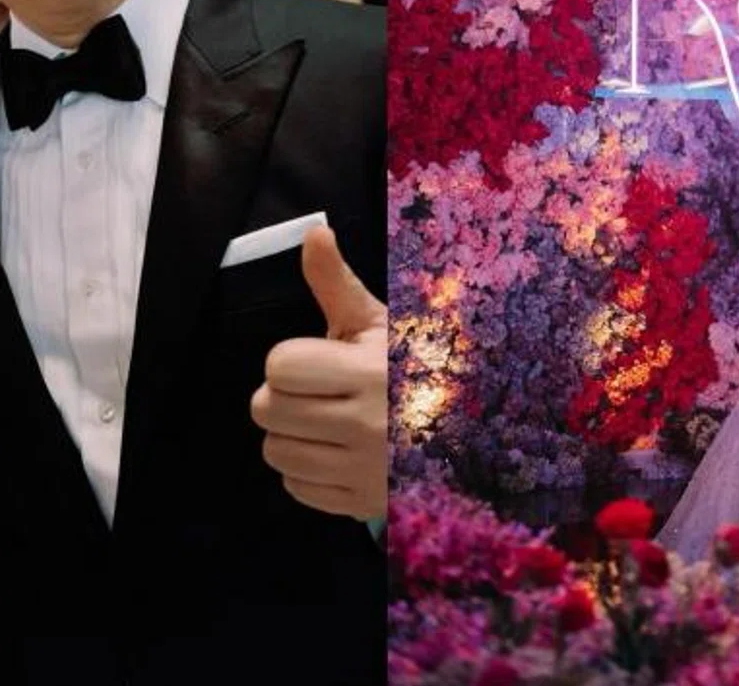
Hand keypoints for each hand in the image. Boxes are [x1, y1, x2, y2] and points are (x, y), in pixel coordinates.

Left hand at [250, 227, 387, 519]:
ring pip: (275, 452)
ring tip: (323, 420)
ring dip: (290, 434)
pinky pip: (296, 488)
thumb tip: (314, 232)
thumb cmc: (414, 365)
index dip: (291, 360)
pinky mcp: (360, 505)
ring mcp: (364, 472)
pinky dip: (305, 471)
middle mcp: (367, 426)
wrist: (471, 432)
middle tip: (316, 390)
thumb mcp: (379, 322)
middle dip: (283, 395)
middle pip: (267, 410)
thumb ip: (336, 283)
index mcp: (370, 373)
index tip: (318, 361)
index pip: (280, 366)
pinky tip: (334, 451)